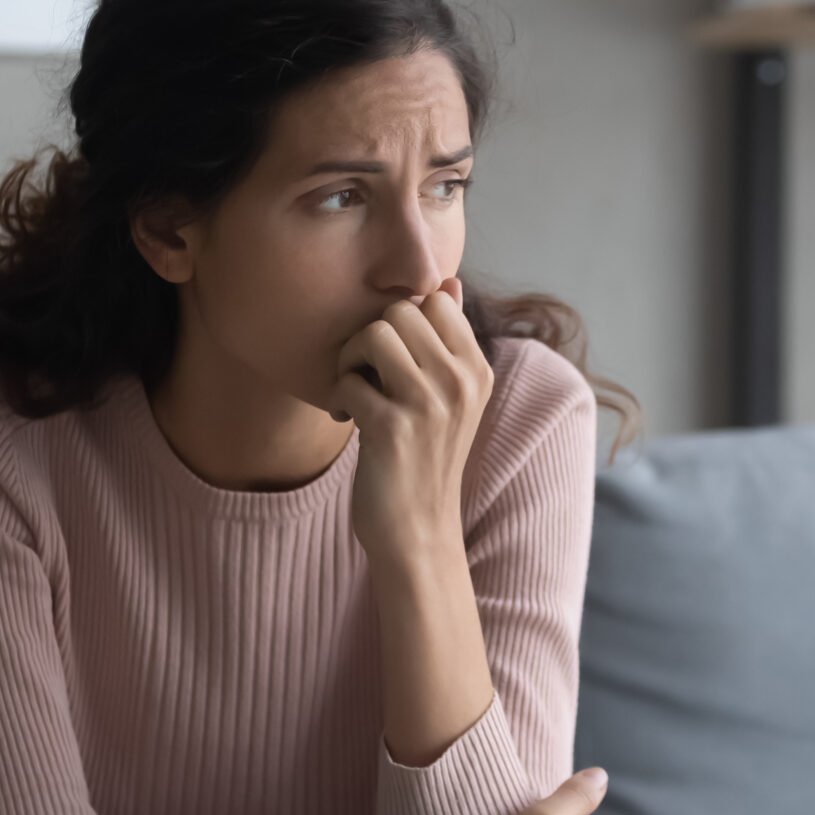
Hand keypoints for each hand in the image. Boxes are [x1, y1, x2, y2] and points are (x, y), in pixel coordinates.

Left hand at [328, 274, 493, 560]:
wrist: (417, 532)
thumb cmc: (424, 458)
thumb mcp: (451, 397)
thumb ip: (449, 340)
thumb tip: (449, 281)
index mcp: (477, 369)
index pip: (436, 299)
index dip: (402, 320)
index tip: (392, 358)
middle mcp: (461, 382)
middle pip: (400, 310)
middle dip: (370, 337)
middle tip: (365, 374)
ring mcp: (430, 405)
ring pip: (374, 334)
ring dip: (350, 361)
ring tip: (354, 391)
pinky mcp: (394, 429)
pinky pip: (348, 382)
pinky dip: (337, 399)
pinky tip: (347, 422)